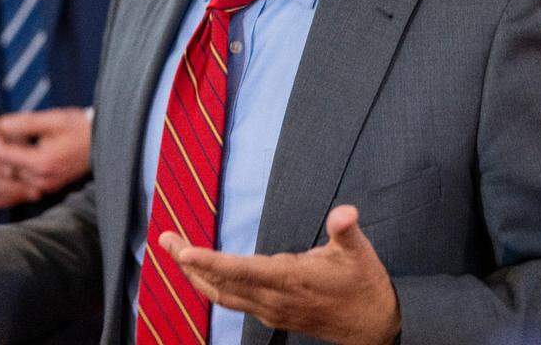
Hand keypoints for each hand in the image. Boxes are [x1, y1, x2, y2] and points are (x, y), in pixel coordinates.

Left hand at [0, 107, 91, 194]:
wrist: (105, 142)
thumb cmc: (79, 127)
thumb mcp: (53, 118)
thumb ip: (25, 122)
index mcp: (42, 162)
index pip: (2, 154)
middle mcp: (42, 180)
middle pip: (3, 167)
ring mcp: (45, 186)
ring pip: (11, 177)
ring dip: (2, 161)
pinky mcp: (48, 187)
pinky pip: (22, 182)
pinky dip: (13, 169)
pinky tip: (12, 155)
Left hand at [160, 205, 400, 344]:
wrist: (375, 328)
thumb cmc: (365, 285)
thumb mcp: (360, 253)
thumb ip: (346, 230)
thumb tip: (345, 213)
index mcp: (290, 279)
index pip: (240, 270)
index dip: (209, 261)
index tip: (183, 250)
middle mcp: (274, 299)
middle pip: (220, 284)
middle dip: (189, 263)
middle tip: (164, 239)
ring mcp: (271, 311)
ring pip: (222, 296)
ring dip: (196, 276)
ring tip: (175, 254)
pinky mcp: (273, 316)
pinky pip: (233, 303)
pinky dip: (213, 287)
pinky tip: (204, 275)